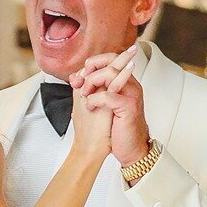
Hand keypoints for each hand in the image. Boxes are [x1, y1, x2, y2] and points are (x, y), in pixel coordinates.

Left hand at [71, 49, 148, 166]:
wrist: (131, 148)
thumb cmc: (116, 128)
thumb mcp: (101, 104)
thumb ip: (90, 88)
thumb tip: (74, 77)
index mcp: (124, 82)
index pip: (109, 58)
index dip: (91, 64)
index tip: (80, 77)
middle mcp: (130, 84)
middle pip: (111, 60)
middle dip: (91, 70)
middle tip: (81, 84)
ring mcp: (131, 94)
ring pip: (110, 73)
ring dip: (91, 83)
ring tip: (86, 97)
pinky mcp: (128, 106)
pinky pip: (108, 95)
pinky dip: (94, 100)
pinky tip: (91, 107)